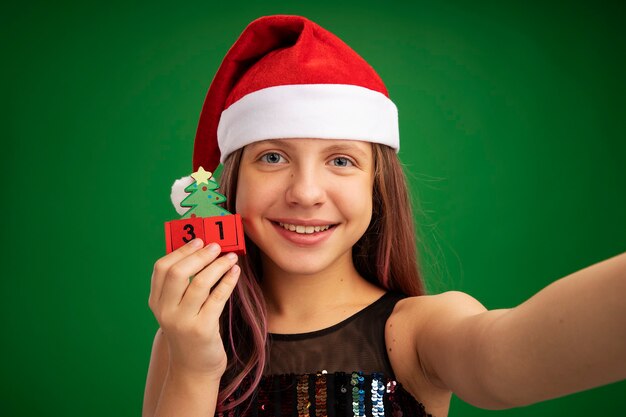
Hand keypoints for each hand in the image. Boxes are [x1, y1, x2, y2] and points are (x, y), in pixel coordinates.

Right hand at [148, 238, 239, 378]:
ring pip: (200, 283)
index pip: (162, 268)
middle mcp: (165, 311)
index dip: (181, 250)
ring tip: (231, 257)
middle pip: (178, 272)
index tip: (198, 241)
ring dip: (218, 265)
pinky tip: (235, 272)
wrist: (193, 369)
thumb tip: (202, 250)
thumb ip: (182, 285)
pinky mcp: (202, 329)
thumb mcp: (178, 309)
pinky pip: (217, 298)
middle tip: (216, 245)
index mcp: (156, 301)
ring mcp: (182, 321)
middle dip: (199, 255)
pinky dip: (228, 281)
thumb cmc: (190, 331)